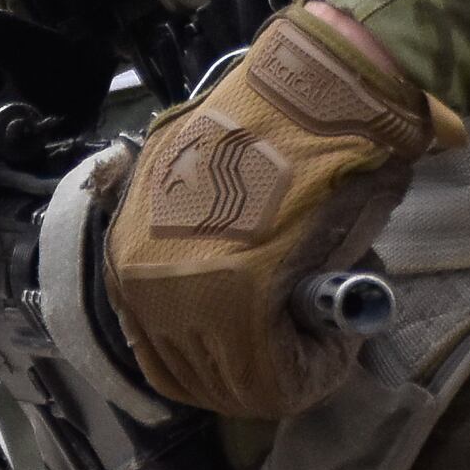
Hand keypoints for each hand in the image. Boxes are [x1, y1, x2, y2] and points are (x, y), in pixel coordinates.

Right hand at [102, 0, 442, 420]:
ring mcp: (136, 262)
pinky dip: (180, 325)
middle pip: (217, 384)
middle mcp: (168, 291)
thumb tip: (308, 342)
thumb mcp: (344, 260)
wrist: (303, 80)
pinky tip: (216, 304)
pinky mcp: (124, 234)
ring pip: (172, 358)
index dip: (313, 373)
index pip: (269, 389)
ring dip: (222, 355)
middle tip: (303, 335)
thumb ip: (316, 322)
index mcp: (230, 300)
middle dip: (269, 371)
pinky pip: (142, 316)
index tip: (337, 337)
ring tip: (264, 316)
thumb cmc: (340, 165)